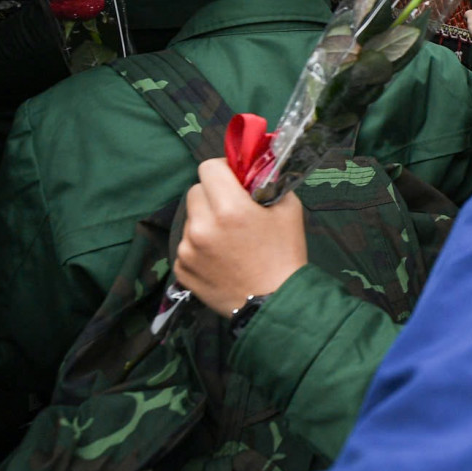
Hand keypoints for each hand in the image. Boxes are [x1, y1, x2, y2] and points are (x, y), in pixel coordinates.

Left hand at [175, 158, 307, 316]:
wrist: (274, 303)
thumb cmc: (285, 254)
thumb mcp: (289, 209)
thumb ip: (269, 183)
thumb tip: (255, 171)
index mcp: (230, 208)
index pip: (209, 167)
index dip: (224, 170)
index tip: (235, 181)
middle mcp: (202, 226)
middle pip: (196, 191)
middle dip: (213, 195)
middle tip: (232, 210)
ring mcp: (188, 250)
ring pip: (190, 219)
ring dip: (205, 221)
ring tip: (227, 240)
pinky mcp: (182, 269)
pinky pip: (186, 245)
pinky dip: (199, 246)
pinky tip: (219, 258)